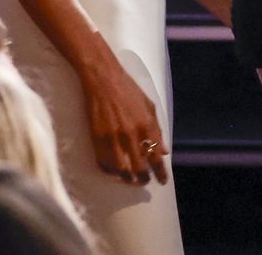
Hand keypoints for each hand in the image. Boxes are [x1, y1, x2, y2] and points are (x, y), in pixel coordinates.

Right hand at [79, 55, 169, 184]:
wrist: (104, 79)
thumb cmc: (129, 89)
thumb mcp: (149, 106)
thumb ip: (157, 129)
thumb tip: (164, 151)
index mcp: (147, 125)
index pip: (156, 157)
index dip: (161, 172)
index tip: (163, 181)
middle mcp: (131, 134)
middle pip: (139, 168)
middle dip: (144, 179)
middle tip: (144, 182)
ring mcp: (113, 138)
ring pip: (121, 170)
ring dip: (127, 179)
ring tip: (130, 180)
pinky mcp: (97, 138)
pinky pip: (104, 164)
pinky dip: (110, 172)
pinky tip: (115, 172)